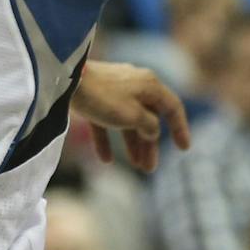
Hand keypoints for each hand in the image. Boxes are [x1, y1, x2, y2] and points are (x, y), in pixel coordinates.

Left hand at [73, 59, 189, 173]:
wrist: (66, 81)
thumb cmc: (104, 98)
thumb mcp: (133, 116)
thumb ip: (149, 126)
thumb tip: (153, 130)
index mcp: (150, 85)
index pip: (173, 107)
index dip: (180, 128)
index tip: (184, 149)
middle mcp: (135, 84)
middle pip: (148, 118)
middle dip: (149, 145)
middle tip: (149, 168)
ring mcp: (114, 90)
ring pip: (128, 121)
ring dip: (132, 144)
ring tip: (135, 166)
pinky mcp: (95, 96)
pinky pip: (106, 120)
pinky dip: (107, 139)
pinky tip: (105, 160)